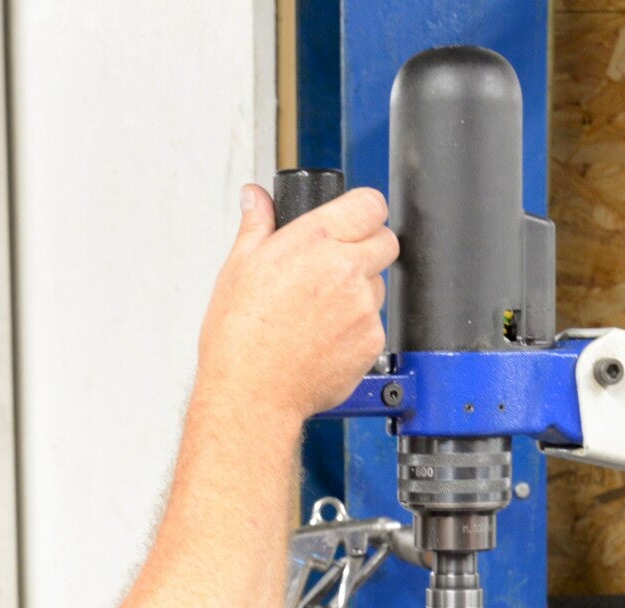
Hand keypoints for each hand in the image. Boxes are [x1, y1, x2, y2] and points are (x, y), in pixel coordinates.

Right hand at [193, 182, 397, 424]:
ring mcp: (363, 308)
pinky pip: (374, 324)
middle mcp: (346, 270)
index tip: (354, 219)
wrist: (253, 392)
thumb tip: (257, 199)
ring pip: (379, 285)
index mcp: (315, 242)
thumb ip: (257, 225)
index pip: (370, 204)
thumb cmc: (240, 337)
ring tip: (321, 310)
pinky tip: (324, 337)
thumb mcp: (238, 267)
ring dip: (360, 290)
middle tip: (337, 265)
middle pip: (386, 241)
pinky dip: (357, 328)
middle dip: (367, 247)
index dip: (363, 210)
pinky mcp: (371, 341)